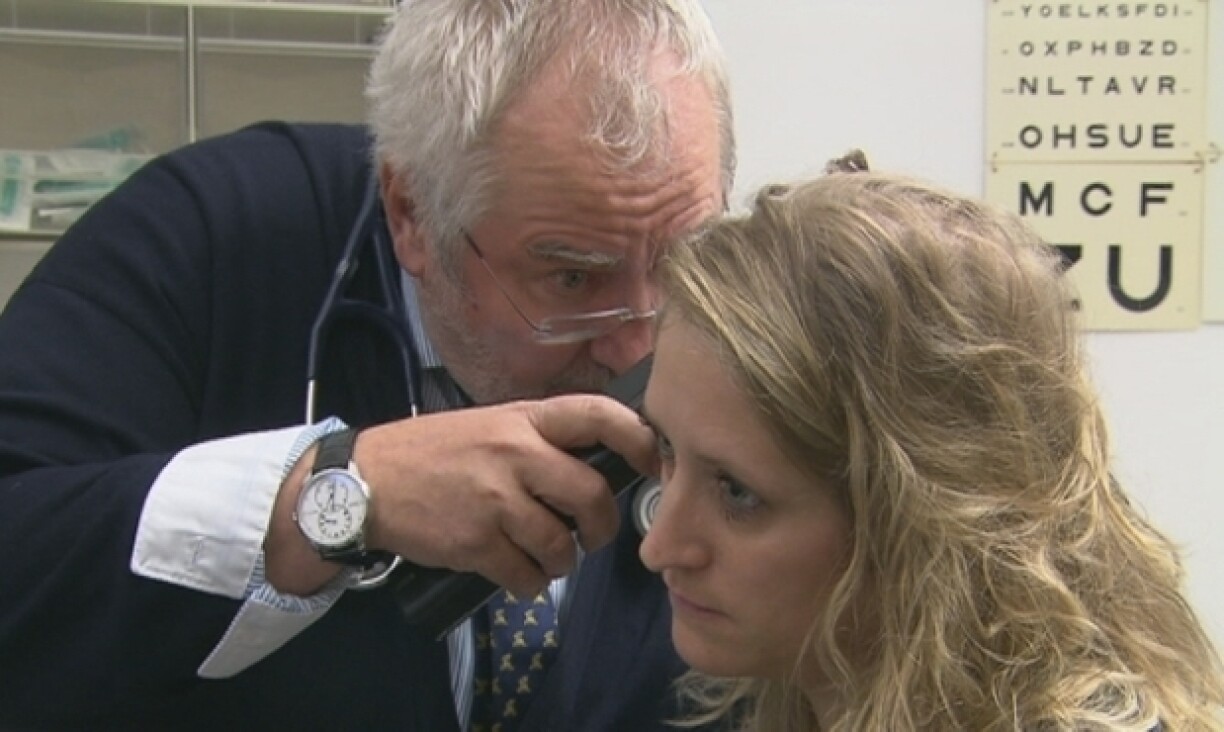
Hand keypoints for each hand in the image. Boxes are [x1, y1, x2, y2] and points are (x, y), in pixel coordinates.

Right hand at [267, 393, 655, 597]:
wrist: (364, 481)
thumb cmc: (435, 453)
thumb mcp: (491, 425)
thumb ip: (540, 439)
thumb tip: (600, 466)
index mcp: (524, 418)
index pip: (598, 414)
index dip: (639, 439)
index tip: (654, 463)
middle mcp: (514, 452)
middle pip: (592, 494)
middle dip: (602, 525)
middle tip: (593, 536)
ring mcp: (494, 498)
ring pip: (560, 544)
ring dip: (563, 562)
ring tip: (547, 559)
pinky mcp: (475, 541)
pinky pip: (526, 575)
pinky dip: (531, 584)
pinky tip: (519, 576)